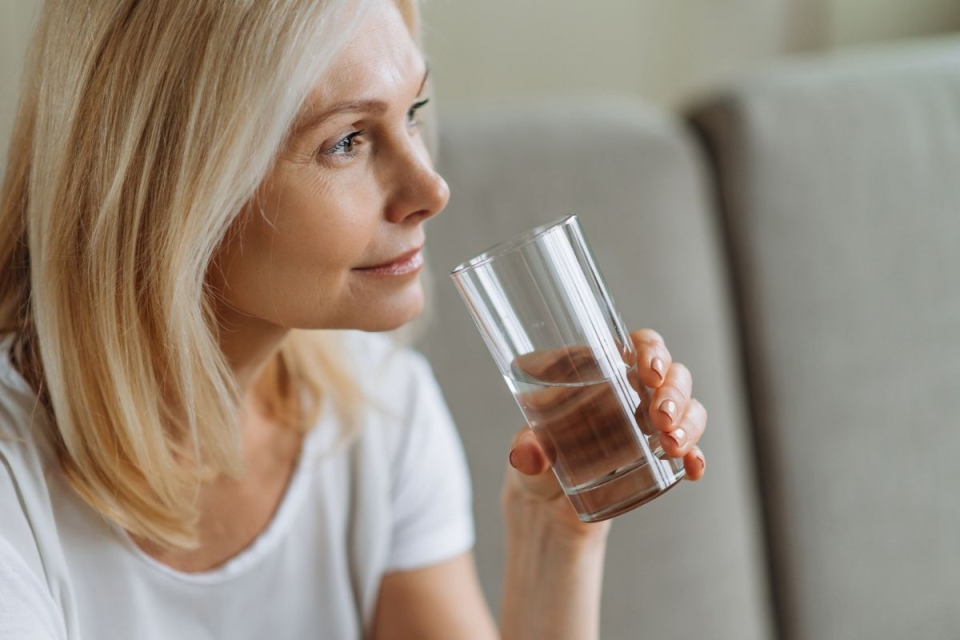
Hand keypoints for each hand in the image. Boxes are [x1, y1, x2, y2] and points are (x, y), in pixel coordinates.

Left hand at [502, 329, 706, 541]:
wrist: (549, 507)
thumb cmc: (537, 462)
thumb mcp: (527, 454)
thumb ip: (526, 451)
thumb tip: (527, 454)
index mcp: (599, 371)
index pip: (634, 345)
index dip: (650, 350)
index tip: (650, 372)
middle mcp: (630, 391)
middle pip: (670, 373)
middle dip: (674, 391)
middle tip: (662, 417)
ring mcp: (648, 422)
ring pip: (686, 406)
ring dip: (689, 421)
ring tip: (673, 446)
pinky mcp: (658, 455)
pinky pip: (690, 448)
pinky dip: (695, 457)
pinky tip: (693, 469)